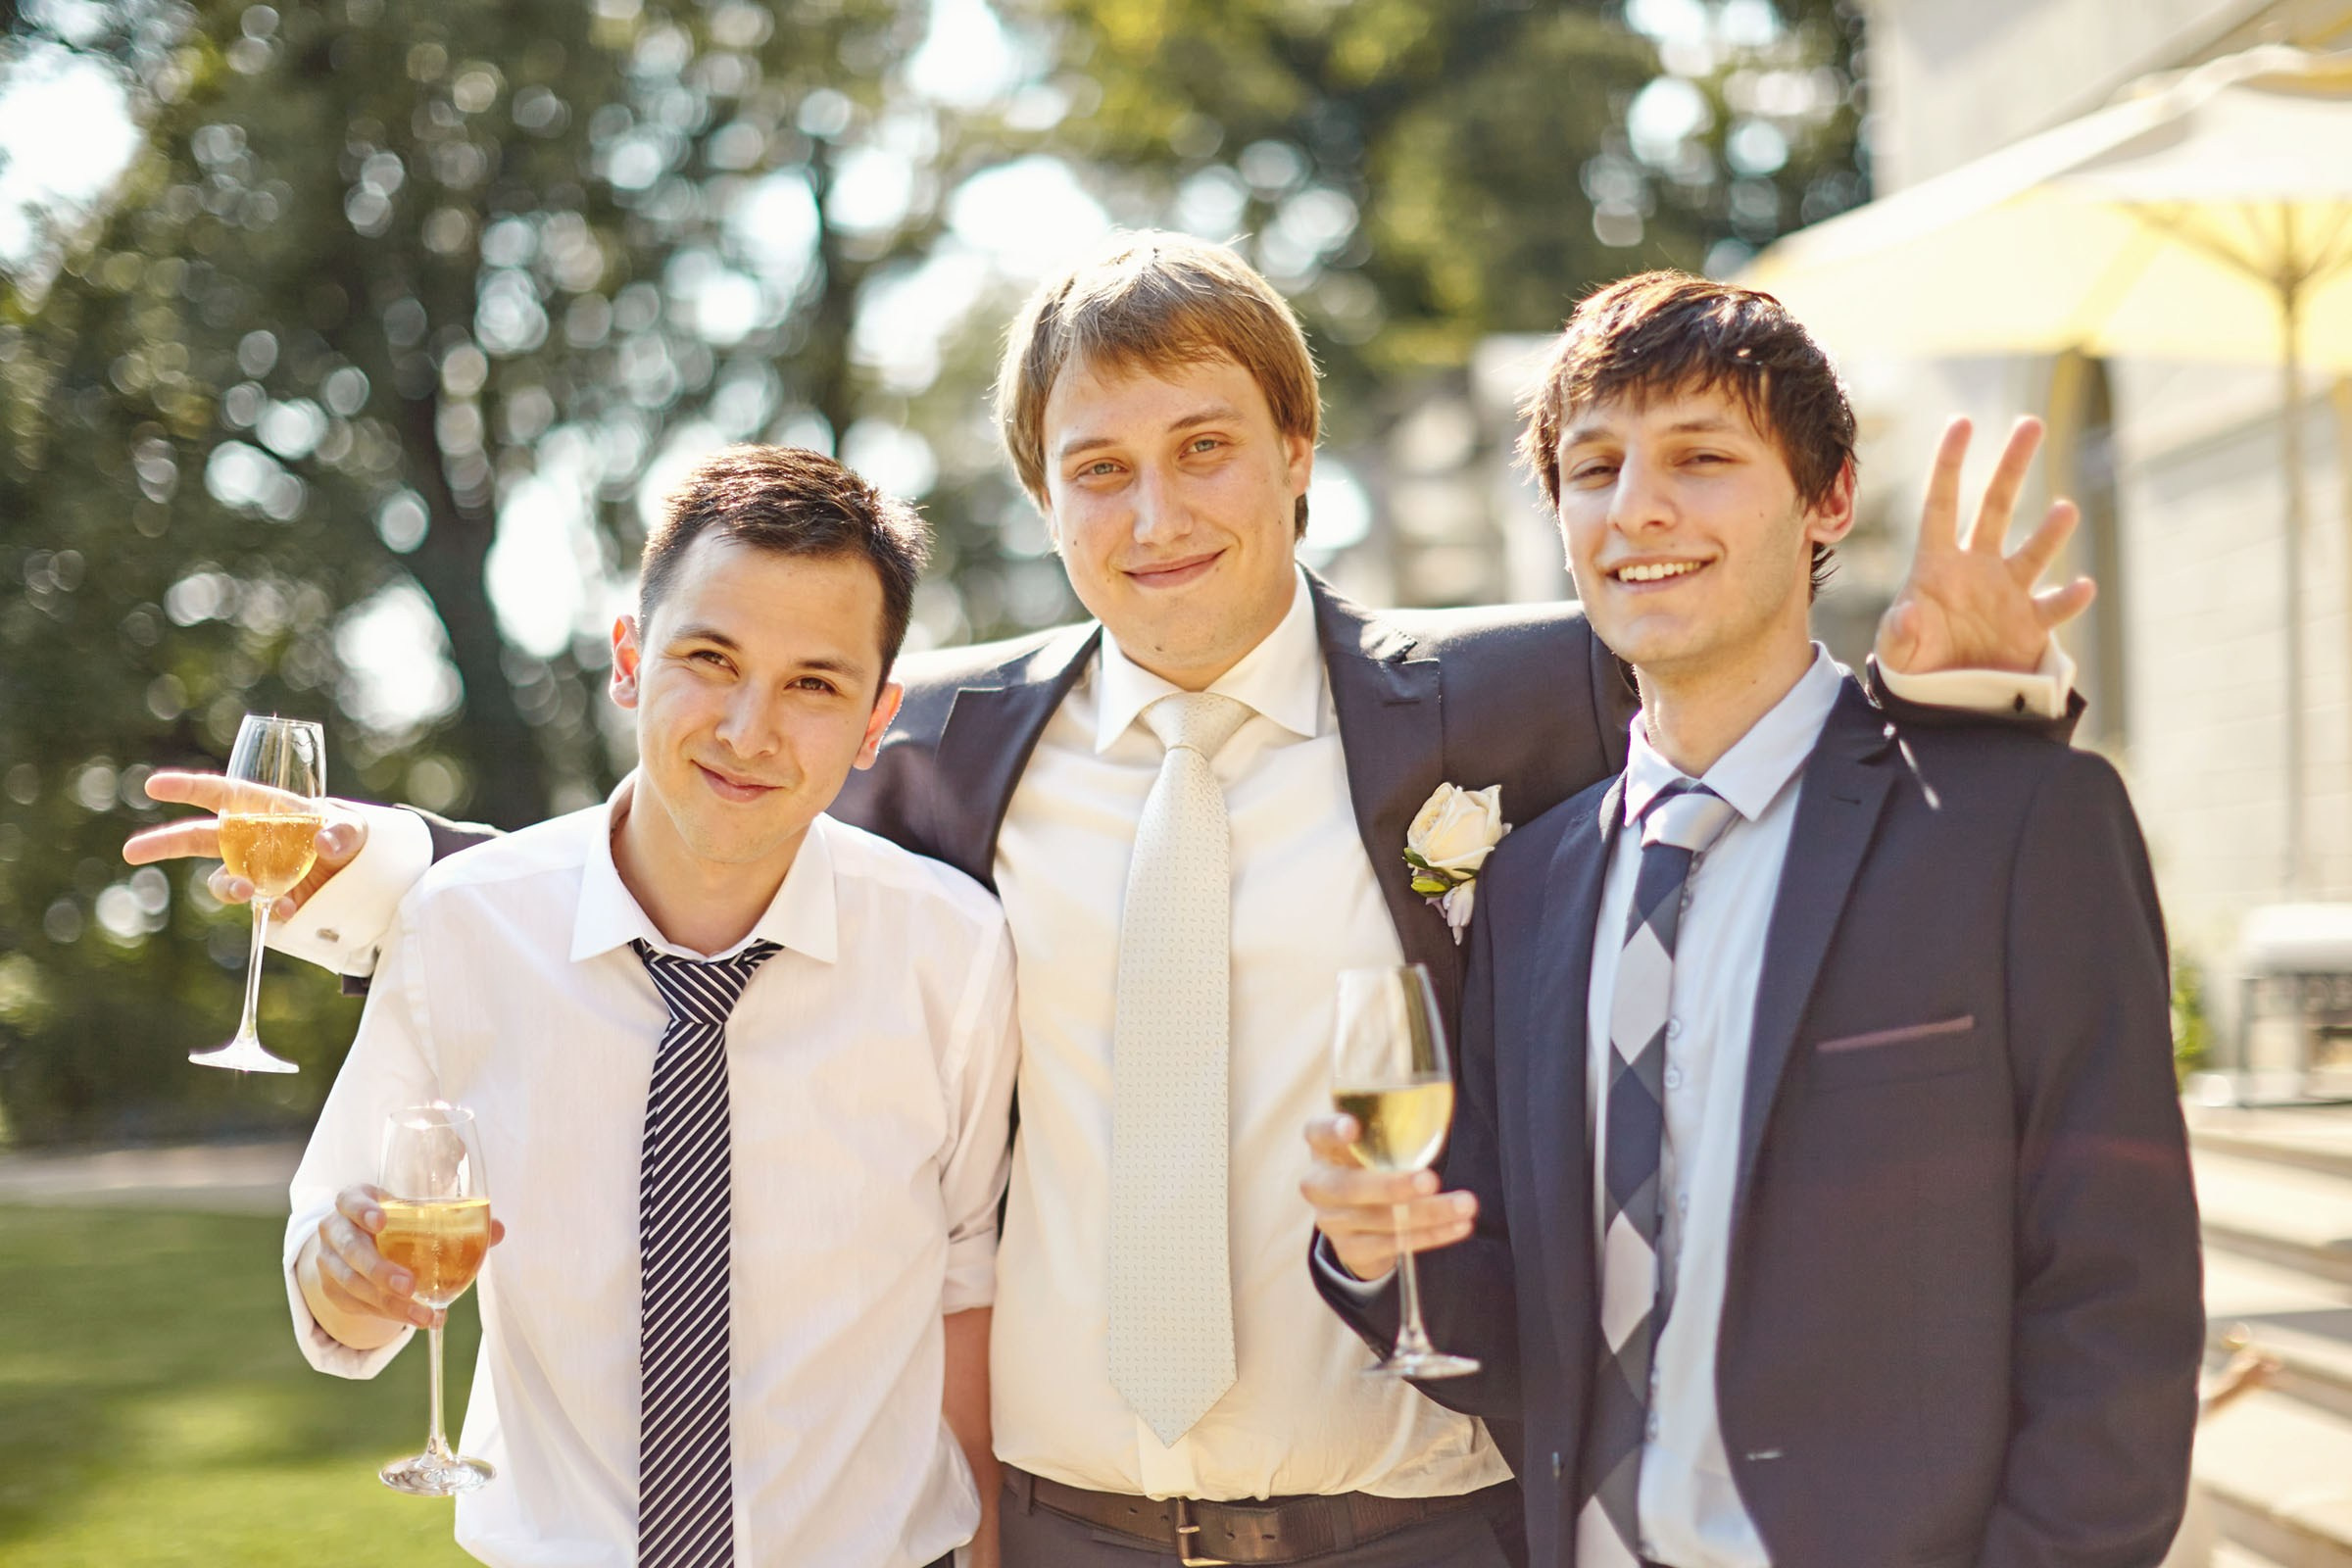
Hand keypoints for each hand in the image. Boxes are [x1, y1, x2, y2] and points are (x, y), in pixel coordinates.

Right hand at [123, 770, 365, 918]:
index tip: (155, 785)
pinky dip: (268, 911)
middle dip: (165, 842)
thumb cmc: (353, 837)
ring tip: (245, 893)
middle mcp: (252, 839)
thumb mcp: (358, 829)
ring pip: (223, 879)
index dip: (188, 787)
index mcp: (267, 809)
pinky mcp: (269, 898)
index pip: (222, 794)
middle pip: (199, 837)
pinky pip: (256, 907)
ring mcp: (256, 870)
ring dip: (227, 887)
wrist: (363, 875)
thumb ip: (345, 832)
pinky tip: (287, 911)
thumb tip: (324, 842)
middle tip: (132, 851)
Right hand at [294, 1183, 506, 1348]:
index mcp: (354, 1201)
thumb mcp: (415, 1214)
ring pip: (352, 1284)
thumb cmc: (394, 1223)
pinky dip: (386, 1315)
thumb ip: (454, 1219)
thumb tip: (497, 1230)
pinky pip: (357, 1305)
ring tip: (423, 1315)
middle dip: (379, 1269)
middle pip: (351, 1249)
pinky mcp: (332, 1290)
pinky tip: (415, 1318)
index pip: (350, 1201)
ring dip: (388, 1303)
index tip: (382, 1221)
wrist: (357, 1245)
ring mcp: (328, 1261)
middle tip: (409, 1284)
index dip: (363, 1210)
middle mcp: (336, 1230)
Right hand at [1300, 1115, 1476, 1282]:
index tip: (1352, 1127)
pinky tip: (1458, 1226)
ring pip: (1379, 1220)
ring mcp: (1331, 1221)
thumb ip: (1392, 1131)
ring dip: (1427, 1213)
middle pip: (1348, 1187)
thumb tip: (1441, 1108)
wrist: (1356, 1218)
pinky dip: (1429, 1236)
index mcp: (1323, 1147)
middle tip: (1431, 1181)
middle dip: (1392, 1186)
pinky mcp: (1350, 1249)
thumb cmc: (1373, 1164)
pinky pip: (1392, 1245)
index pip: (1318, 1133)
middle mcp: (1319, 1185)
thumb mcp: (1373, 1144)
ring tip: (1465, 1205)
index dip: (1332, 1130)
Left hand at [1875, 416, 2096, 675]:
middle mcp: (1977, 569)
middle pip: (1997, 507)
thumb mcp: (1896, 651)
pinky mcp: (2031, 627)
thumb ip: (1899, 632)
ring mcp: (2008, 594)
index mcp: (1936, 564)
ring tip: (2064, 510)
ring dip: (2049, 532)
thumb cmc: (1912, 668)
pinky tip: (2081, 587)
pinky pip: (2054, 608)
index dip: (1949, 464)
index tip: (1962, 422)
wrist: (1943, 704)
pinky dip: (2070, 599)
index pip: (1941, 504)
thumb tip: (1910, 613)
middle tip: (2032, 424)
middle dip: (2012, 466)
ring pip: (2034, 552)